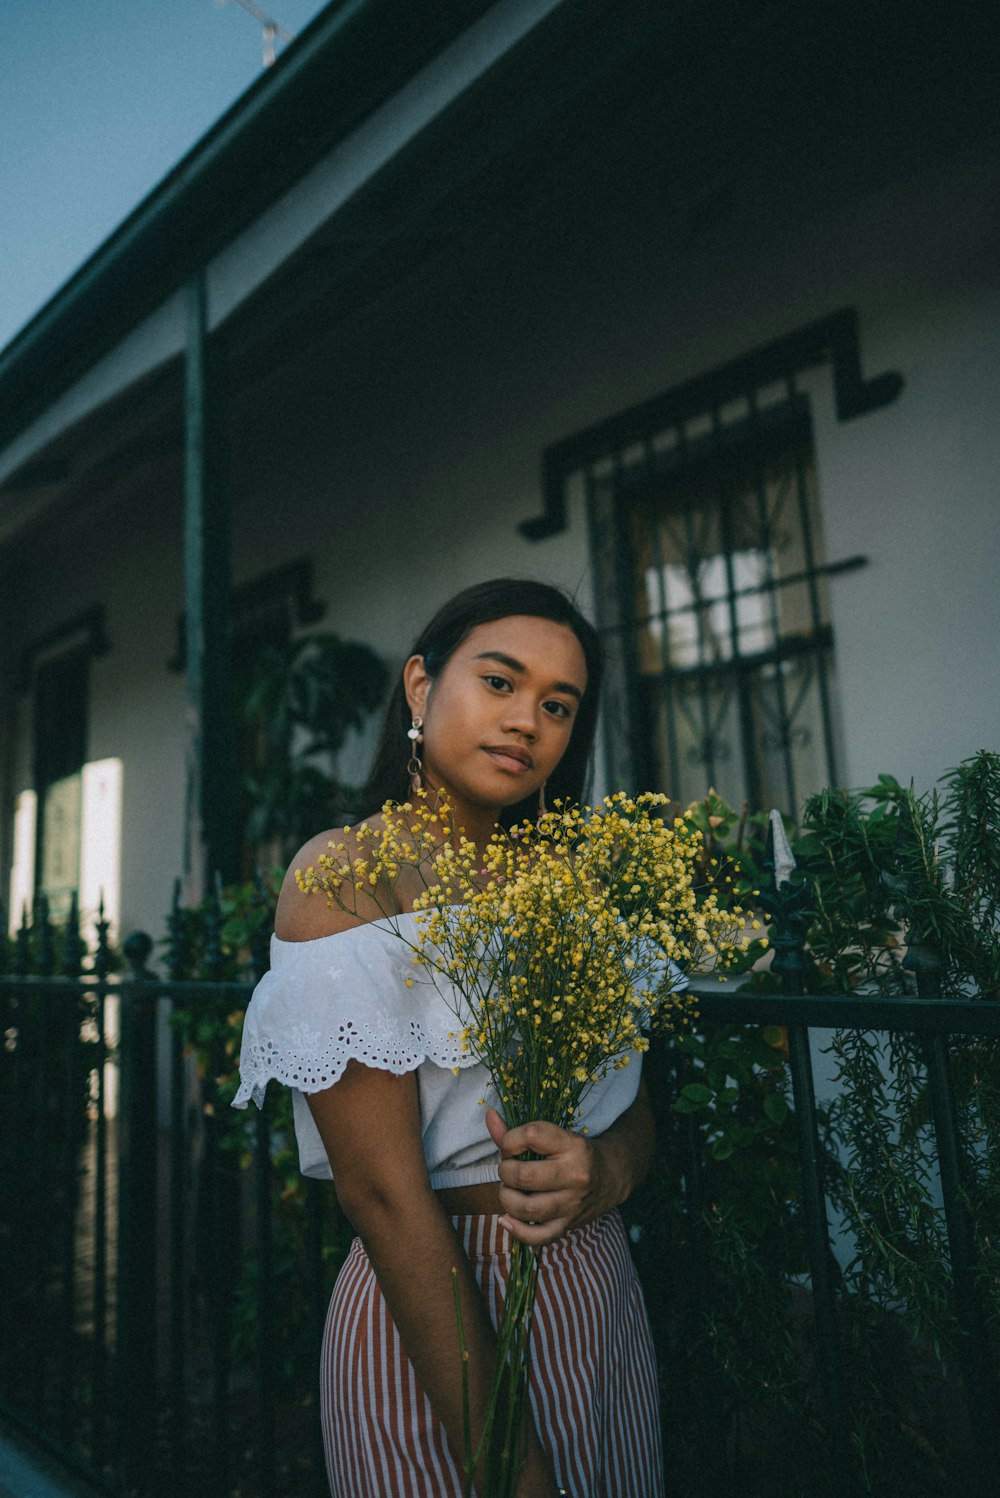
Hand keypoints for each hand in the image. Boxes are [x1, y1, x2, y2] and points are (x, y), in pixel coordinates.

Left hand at [486, 1108, 611, 1245]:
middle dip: (505, 1171)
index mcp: (572, 1146)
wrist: (612, 1176)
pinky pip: (538, 1237)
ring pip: (527, 1209)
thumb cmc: (575, 1152)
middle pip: (524, 1176)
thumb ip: (518, 1131)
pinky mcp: (568, 1225)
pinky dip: (516, 1231)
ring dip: (507, 1198)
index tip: (511, 1145)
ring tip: (509, 1189)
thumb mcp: (555, 1136)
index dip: (509, 1140)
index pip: (531, 1135)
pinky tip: (506, 1219)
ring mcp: (572, 1204)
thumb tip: (488, 1116)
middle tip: (508, 1168)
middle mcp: (575, 1176)